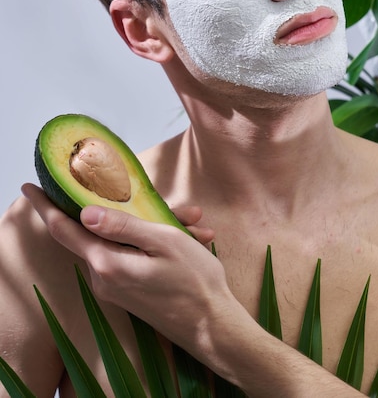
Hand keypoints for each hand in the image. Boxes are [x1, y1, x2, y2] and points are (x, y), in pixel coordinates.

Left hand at [21, 183, 231, 354]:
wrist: (212, 326)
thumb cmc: (194, 281)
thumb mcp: (163, 242)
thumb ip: (122, 227)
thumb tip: (84, 212)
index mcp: (107, 263)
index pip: (64, 229)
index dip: (45, 205)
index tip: (29, 186)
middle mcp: (102, 278)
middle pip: (101, 231)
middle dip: (130, 210)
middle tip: (177, 208)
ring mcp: (113, 287)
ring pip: (120, 242)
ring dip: (151, 227)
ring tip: (193, 224)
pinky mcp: (125, 291)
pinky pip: (130, 256)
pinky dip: (153, 244)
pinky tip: (189, 239)